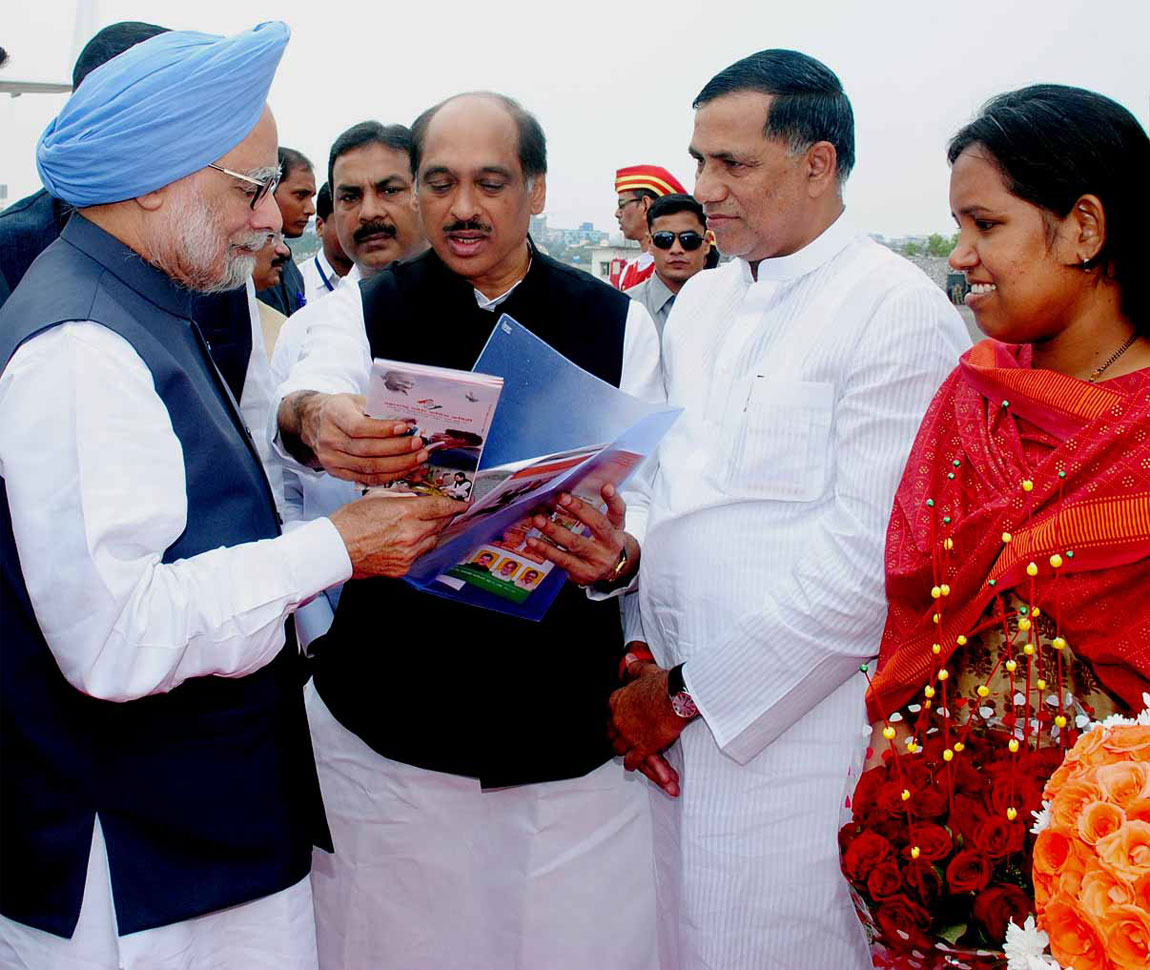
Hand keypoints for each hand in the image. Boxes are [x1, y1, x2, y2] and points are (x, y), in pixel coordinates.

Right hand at [280, 391, 429, 484]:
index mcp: (334, 415)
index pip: (358, 427)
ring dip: (398, 465)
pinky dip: (389, 476)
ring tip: (418, 458)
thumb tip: (410, 419)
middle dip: (398, 449)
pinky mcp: (336, 472)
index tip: (405, 427)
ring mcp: (331, 459)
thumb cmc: (341, 409)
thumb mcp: (356, 400)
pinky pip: (367, 479)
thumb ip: (378, 408)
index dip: (383, 430)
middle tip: (419, 445)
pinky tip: (406, 470)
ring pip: (368, 468)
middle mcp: (329, 439)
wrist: (313, 422)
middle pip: (366, 450)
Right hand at [329, 493, 460, 578]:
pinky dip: (419, 546)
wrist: (335, 549)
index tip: (465, 503)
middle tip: (445, 511)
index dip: (457, 504)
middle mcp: (412, 534)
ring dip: (432, 531)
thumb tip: (418, 495)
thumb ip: (403, 495)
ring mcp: (409, 553)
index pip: (442, 507)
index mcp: (406, 512)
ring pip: (433, 540)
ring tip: (420, 525)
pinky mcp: (403, 567)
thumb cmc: (350, 522)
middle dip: (445, 516)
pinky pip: (420, 554)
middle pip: (441, 523)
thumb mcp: (377, 497)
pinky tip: (407, 540)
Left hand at [525, 483, 638, 586]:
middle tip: (560, 497)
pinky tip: (533, 541)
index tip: (606, 486)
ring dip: (554, 530)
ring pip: (575, 543)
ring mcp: (597, 561)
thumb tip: (600, 485)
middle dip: (578, 509)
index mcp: (616, 529)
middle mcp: (610, 545)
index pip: (618, 512)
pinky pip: (562, 560)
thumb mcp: (611, 525)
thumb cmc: (605, 542)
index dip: (613, 499)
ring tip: (538, 520)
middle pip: (597, 525)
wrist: (610, 572)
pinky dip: (546, 550)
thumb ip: (606, 506)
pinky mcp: (583, 573)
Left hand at [608, 662, 688, 791]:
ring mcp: (628, 735)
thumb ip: (635, 667)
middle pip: (610, 732)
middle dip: (616, 735)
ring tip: (627, 751)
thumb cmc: (663, 683)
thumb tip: (629, 658)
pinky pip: (632, 761)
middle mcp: (618, 719)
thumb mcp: (646, 670)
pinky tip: (633, 764)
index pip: (609, 712)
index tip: (620, 718)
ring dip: (623, 749)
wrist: (676, 697)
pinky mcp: (641, 747)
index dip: (615, 716)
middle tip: (622, 737)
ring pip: (618, 748)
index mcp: (617, 700)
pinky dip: (632, 763)